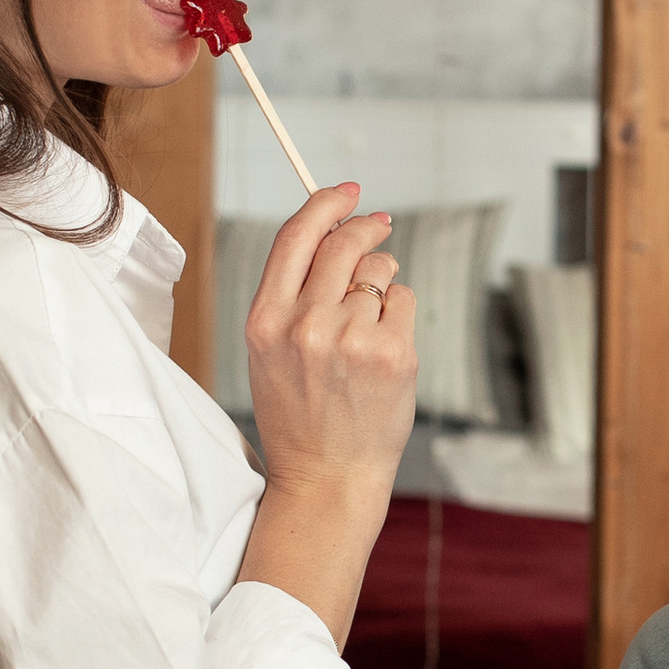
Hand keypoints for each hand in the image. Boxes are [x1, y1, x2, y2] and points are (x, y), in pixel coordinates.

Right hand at [237, 184, 416, 641]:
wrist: (326, 477)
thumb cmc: (300, 413)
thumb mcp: (272, 351)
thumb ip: (293, 294)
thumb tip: (334, 229)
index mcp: (265, 321)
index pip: (295, 237)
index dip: (325, 203)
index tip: (347, 191)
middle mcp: (305, 325)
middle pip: (343, 243)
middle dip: (366, 227)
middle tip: (380, 224)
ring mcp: (351, 339)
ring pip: (380, 272)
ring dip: (381, 285)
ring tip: (367, 327)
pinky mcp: (392, 354)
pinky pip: (404, 301)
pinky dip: (399, 315)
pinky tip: (383, 349)